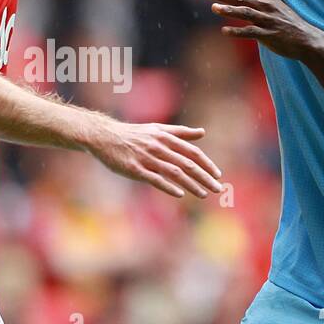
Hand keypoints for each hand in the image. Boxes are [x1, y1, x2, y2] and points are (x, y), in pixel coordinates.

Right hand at [85, 121, 222, 198]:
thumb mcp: (158, 129)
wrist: (104, 137)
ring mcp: (146, 158)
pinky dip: (168, 186)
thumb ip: (180, 132)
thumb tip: (202, 133)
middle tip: (217, 189)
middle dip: (204, 177)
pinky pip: (155, 179)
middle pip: (187, 164)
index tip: (218, 175)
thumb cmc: (133, 134)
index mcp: (165, 137)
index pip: (192, 152)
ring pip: (174, 173)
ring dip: (191, 185)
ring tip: (203, 194)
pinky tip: (179, 194)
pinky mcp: (135, 169)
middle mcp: (158, 147)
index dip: (206, 164)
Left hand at [204, 0, 322, 59]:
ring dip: (228, 9)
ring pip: (245, 12)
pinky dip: (237, 31)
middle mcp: (267, 7)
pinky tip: (224, 31)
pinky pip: (250, 32)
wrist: (307, 40)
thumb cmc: (288, 23)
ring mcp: (268, 21)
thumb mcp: (276, 6)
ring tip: (214, 8)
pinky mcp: (269, 35)